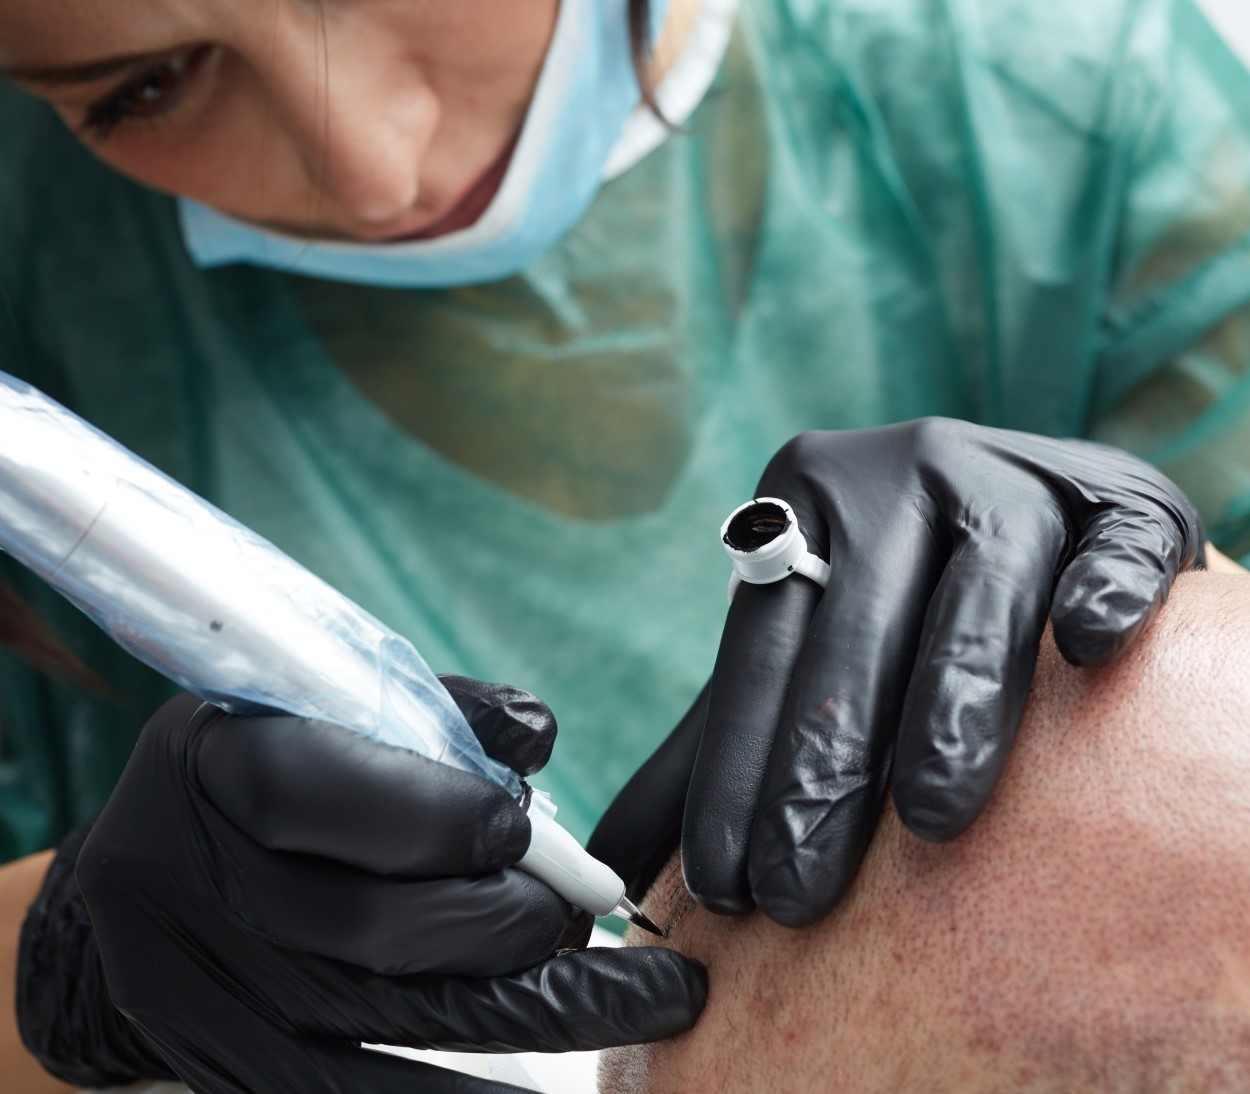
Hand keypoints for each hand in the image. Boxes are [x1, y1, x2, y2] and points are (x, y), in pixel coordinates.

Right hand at [21, 677, 705, 1092]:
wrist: (130, 895)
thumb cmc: (256, 776)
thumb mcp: (318, 712)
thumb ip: (435, 714)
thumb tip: (538, 738)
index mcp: (222, 766)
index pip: (337, 797)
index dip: (453, 819)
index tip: (531, 835)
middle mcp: (207, 885)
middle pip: (384, 926)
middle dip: (516, 921)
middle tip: (592, 914)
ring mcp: (213, 993)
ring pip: (399, 1016)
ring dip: (544, 1009)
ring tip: (656, 999)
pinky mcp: (232, 1064)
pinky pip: (359, 1093)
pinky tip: (554, 1093)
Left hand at [591, 420, 1202, 926]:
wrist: (1029, 510)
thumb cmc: (891, 609)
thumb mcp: (793, 654)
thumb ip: (715, 743)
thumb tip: (609, 865)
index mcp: (804, 502)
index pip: (762, 645)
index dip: (737, 765)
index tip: (725, 885)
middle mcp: (901, 471)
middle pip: (855, 629)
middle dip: (820, 769)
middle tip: (798, 893)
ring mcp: (1012, 472)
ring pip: (977, 589)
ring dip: (954, 702)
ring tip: (931, 821)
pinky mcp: (1119, 491)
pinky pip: (1115, 535)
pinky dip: (1100, 587)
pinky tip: (1083, 644)